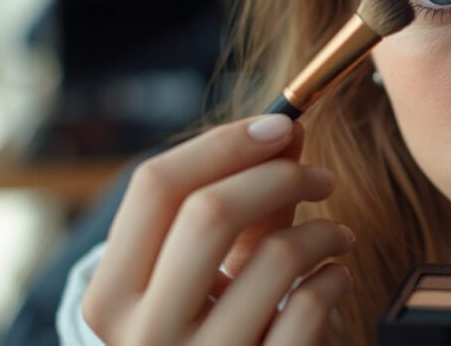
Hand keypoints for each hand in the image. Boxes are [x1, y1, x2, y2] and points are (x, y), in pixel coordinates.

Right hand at [82, 114, 354, 344]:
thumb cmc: (220, 329)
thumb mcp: (212, 272)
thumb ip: (244, 202)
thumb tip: (285, 127)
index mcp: (113, 294)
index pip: (155, 185)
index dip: (226, 142)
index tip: (280, 125)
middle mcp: (144, 333)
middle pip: (209, 211)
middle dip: (282, 176)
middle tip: (323, 178)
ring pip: (276, 256)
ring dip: (325, 231)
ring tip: (337, 237)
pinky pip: (311, 305)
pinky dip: (335, 278)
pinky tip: (334, 280)